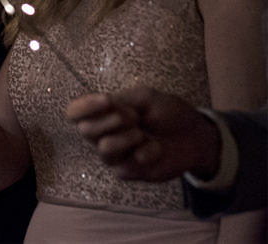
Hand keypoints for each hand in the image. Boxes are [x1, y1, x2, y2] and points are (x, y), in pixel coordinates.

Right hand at [66, 86, 220, 181]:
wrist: (195, 137)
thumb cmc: (168, 113)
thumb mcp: (146, 97)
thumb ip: (122, 100)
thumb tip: (105, 104)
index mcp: (102, 113)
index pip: (75, 112)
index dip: (84, 106)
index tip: (107, 100)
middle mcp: (102, 134)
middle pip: (85, 130)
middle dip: (111, 121)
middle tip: (134, 117)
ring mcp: (114, 155)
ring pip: (104, 148)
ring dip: (126, 138)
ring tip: (143, 134)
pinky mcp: (127, 172)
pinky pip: (126, 164)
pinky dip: (145, 152)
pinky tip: (156, 149)